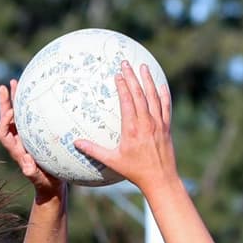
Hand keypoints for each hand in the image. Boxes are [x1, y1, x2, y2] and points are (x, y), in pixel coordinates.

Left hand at [0, 80, 63, 202]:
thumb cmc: (47, 185)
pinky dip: (28, 106)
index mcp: (16, 150)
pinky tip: (33, 94)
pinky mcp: (34, 136)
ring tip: (15, 82)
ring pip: (16, 116)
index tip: (12, 111)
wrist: (51, 187)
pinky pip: (28, 118)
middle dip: (4, 104)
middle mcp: (18, 142)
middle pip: (6, 120)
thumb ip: (33, 173)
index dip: (4, 121)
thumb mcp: (41, 180)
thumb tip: (26, 166)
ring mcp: (25, 138)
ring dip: (14, 100)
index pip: (3, 133)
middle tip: (4, 87)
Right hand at [72, 62, 174, 192]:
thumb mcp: (113, 161)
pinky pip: (166, 107)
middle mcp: (146, 123)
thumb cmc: (135, 172)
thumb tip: (76, 143)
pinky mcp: (167, 128)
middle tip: (126, 63)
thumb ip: (94, 150)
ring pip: (154, 97)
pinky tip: (160, 85)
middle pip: (139, 94)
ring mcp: (159, 124)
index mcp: (132, 129)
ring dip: (148, 80)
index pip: (127, 101)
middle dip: (132, 76)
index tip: (117, 74)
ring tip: (143, 67)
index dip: (122, 86)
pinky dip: (163, 94)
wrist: (160, 180)